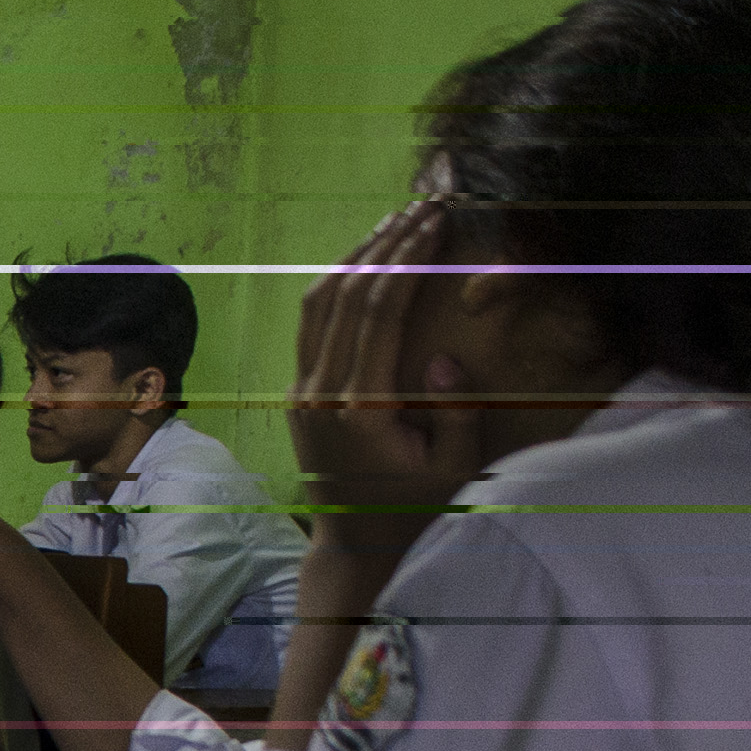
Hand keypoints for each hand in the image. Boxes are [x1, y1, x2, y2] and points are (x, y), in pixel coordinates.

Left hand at [286, 200, 487, 581]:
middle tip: (423, 205)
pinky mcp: (296, 393)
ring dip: (357, 254)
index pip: (380, 311)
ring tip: (396, 221)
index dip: (407, 259)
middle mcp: (322, 393)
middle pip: (349, 295)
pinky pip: (309, 324)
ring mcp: (301, 391)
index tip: (436, 222)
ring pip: (319, 302)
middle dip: (388, 243)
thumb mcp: (452, 467)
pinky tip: (363, 259)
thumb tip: (442, 354)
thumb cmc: (414, 507)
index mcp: (361, 407)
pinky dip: (334, 284)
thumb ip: (454, 411)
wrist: (354, 545)